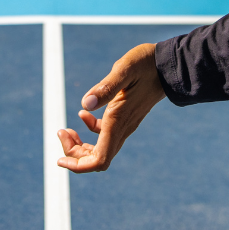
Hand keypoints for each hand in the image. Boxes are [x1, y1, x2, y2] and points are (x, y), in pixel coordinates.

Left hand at [57, 43, 165, 172]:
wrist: (168, 65)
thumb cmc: (146, 64)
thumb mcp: (124, 70)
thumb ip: (106, 87)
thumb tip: (86, 104)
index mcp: (119, 121)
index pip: (99, 159)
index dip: (78, 165)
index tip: (59, 159)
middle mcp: (123, 128)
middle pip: (97, 159)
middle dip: (75, 154)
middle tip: (61, 133)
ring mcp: (125, 125)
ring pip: (101, 149)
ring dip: (81, 145)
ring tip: (66, 130)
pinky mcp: (125, 117)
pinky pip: (106, 134)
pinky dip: (90, 130)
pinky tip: (83, 115)